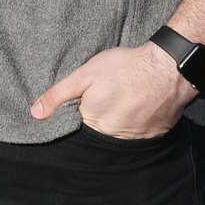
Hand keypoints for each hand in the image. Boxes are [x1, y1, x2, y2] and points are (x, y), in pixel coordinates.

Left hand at [31, 43, 197, 137]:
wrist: (169, 69)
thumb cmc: (124, 67)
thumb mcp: (85, 74)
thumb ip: (59, 95)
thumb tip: (35, 114)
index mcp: (93, 121)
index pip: (77, 121)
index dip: (79, 106)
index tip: (89, 94)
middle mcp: (114, 135)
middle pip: (97, 127)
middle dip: (99, 111)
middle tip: (109, 92)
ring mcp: (136, 137)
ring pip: (117, 130)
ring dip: (118, 117)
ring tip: (123, 97)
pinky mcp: (154, 135)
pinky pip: (138, 132)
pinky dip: (136, 120)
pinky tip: (138, 104)